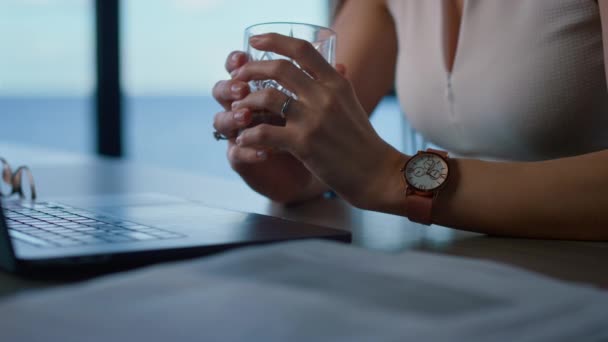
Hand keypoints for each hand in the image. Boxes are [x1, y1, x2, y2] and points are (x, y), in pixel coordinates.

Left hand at [232, 33, 405, 209]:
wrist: (376, 173)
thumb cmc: (362, 141)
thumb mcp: (353, 104)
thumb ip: (339, 84)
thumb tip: (336, 64)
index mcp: (335, 83)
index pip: (302, 49)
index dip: (274, 40)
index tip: (255, 40)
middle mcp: (324, 96)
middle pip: (279, 68)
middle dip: (251, 69)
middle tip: (237, 78)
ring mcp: (313, 119)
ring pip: (267, 97)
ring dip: (246, 102)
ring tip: (237, 110)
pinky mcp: (303, 144)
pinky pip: (264, 132)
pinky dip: (248, 135)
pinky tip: (243, 139)